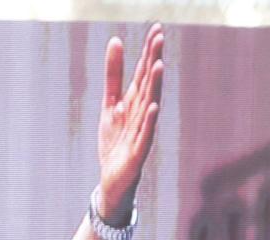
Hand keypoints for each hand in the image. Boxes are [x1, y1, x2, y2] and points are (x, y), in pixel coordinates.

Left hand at [97, 25, 165, 221]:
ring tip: (158, 65)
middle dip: (153, 61)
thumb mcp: (110, 105)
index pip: (143, 73)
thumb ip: (113, 75)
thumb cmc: (115, 141)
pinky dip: (149, 122)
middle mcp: (142, 114)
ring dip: (154, 86)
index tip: (156, 28)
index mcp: (135, 102)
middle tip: (159, 37)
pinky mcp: (137, 152)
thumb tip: (115, 41)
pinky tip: (154, 107)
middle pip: (148, 85)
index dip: (149, 52)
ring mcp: (141, 132)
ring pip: (149, 106)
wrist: (112, 180)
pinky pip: (145, 135)